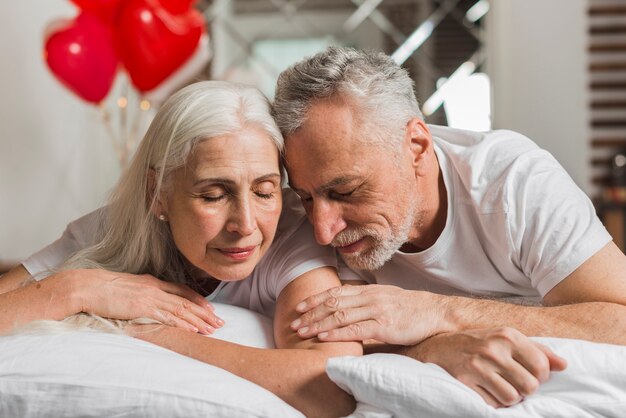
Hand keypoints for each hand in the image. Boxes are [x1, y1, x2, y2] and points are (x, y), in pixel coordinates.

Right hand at [66, 269, 222, 333]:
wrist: (86, 286)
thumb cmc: (101, 289)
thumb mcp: (126, 288)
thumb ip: (140, 293)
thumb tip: (147, 302)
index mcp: (151, 282)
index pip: (181, 290)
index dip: (198, 299)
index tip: (210, 308)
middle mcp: (154, 287)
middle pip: (186, 301)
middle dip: (205, 312)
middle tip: (219, 322)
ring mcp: (149, 297)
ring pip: (181, 309)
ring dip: (199, 320)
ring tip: (212, 329)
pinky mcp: (142, 307)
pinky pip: (168, 317)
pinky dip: (183, 324)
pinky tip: (193, 330)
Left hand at [291, 284, 451, 344]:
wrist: (435, 312)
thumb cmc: (411, 309)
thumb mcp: (385, 298)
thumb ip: (365, 301)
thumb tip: (346, 306)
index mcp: (368, 290)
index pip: (335, 292)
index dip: (315, 299)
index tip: (300, 306)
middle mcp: (369, 297)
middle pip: (333, 303)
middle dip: (311, 313)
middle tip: (294, 322)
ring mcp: (377, 310)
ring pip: (340, 315)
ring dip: (318, 324)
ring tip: (302, 331)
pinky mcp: (385, 326)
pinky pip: (356, 329)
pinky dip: (337, 333)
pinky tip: (324, 337)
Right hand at [407, 327, 567, 407]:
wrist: (436, 346)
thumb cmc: (476, 343)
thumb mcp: (505, 338)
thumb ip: (536, 350)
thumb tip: (564, 365)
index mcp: (507, 335)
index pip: (542, 367)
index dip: (539, 377)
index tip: (528, 375)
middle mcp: (493, 349)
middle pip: (530, 386)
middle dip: (524, 389)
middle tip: (512, 382)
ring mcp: (478, 366)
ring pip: (512, 398)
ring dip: (508, 397)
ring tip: (498, 386)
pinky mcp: (464, 381)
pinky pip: (492, 404)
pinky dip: (492, 401)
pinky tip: (484, 389)